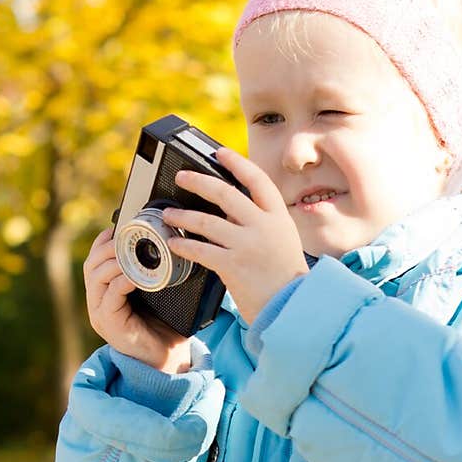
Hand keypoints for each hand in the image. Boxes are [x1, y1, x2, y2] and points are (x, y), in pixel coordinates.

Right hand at [82, 227, 193, 373]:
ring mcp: (101, 315)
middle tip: (125, 237)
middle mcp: (98, 303)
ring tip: (129, 252)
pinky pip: (110, 298)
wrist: (169, 358)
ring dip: (113, 262)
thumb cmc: (165, 326)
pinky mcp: (110, 326)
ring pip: (96, 279)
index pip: (94, 260)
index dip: (103, 242)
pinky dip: (121, 282)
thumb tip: (168, 241)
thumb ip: (153, 271)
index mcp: (105, 293)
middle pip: (91, 266)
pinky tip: (134, 276)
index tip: (117, 228)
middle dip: (106, 247)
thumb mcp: (158, 293)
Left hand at [161, 146, 309, 325]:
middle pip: (225, 193)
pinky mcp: (233, 266)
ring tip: (168, 215)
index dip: (237, 163)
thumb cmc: (287, 278)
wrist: (293, 308)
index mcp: (279, 217)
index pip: (257, 180)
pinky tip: (173, 244)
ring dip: (182, 216)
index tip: (220, 153)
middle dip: (199, 181)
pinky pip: (200, 250)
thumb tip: (232, 208)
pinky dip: (183, 246)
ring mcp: (247, 245)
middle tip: (182, 176)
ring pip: (206, 222)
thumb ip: (262, 223)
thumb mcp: (283, 241)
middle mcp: (264, 227)